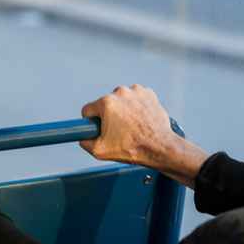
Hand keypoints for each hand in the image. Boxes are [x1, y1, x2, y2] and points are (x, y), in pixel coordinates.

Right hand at [80, 84, 208, 185]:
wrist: (159, 147)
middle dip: (109, 116)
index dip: (91, 122)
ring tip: (131, 126)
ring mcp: (136, 92)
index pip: (88, 110)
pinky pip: (136, 99)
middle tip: (118, 131)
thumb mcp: (100, 151)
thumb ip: (85, 142)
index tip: (99, 128)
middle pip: (106, 104)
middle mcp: (121, 93)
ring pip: (121, 101)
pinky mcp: (149, 94)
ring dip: (123, 110)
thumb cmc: (133, 148)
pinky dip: (136, 107)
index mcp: (107, 103)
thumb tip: (83, 138)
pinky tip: (140, 120)